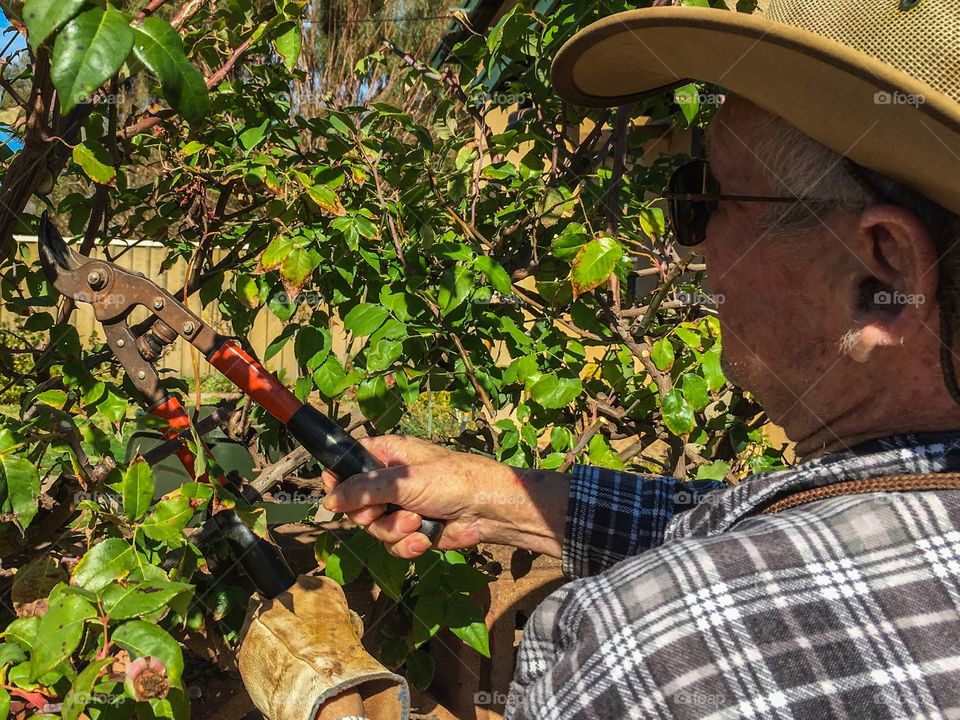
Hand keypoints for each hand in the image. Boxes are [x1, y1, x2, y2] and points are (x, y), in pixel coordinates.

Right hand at [321, 435, 567, 558]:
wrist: (487, 510)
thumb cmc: (452, 481)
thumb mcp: (404, 482)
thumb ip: (364, 490)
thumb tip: (329, 501)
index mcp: (387, 455)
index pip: (348, 463)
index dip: (339, 481)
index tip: (338, 497)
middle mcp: (390, 481)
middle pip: (355, 504)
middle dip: (370, 515)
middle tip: (383, 511)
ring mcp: (400, 507)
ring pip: (373, 528)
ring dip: (393, 530)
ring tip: (416, 522)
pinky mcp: (411, 531)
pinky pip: (391, 544)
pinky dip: (406, 545)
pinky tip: (423, 539)